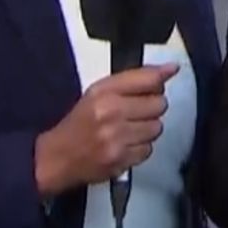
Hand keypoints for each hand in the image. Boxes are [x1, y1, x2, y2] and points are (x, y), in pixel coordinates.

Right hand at [34, 64, 178, 196]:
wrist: (58, 157)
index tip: (169, 73)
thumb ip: (135, 79)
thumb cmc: (79, 123)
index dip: (161, 78)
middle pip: (158, 104)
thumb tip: (170, 68)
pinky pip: (148, 149)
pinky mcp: (121, 159)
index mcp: (104, 92)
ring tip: (130, 129)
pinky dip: (141, 148)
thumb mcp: (99, 92)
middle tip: (138, 111)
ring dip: (148, 129)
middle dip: (153, 107)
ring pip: (156, 128)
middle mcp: (111, 113)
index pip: (148, 79)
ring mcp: (117, 138)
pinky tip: (126, 144)